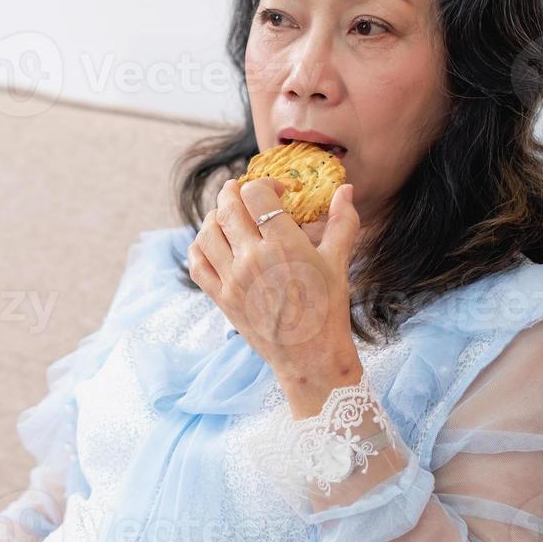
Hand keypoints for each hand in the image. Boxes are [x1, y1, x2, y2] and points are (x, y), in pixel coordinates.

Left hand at [187, 177, 363, 402]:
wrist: (310, 357)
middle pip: (228, 207)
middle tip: (242, 191)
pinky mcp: (221, 298)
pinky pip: (197, 263)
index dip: (264, 184)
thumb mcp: (338, 262)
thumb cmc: (328, 309)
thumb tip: (345, 189)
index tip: (276, 191)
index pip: (257, 194)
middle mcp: (253, 258)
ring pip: (207, 232)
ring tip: (227, 214)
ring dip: (215, 216)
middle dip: (233, 192)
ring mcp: (232, 279)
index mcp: (284, 244)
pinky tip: (212, 242)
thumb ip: (342, 221)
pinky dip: (199, 246)